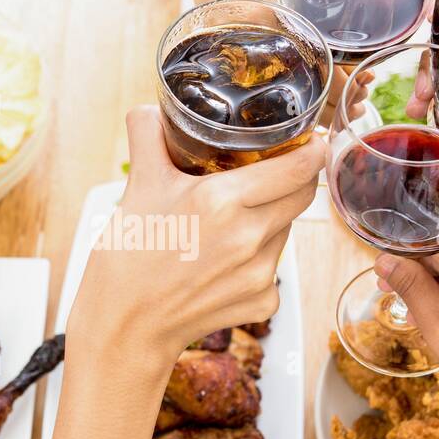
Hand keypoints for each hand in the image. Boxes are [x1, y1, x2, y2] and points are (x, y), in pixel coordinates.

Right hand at [68, 106, 324, 360]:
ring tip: (233, 219)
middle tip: (276, 169)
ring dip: (272, 217)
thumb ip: (149, 136)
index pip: (298, 167)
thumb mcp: (137, 187)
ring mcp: (260, 273)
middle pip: (303, 196)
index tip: (313, 138)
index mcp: (222, 201)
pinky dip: (258, 258)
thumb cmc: (127, 260)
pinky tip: (225, 260)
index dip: (312, 148)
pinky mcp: (262, 302)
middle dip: (295, 178)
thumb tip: (152, 109)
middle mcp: (249, 237)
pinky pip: (275, 268)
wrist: (124, 328)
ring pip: (287, 229)